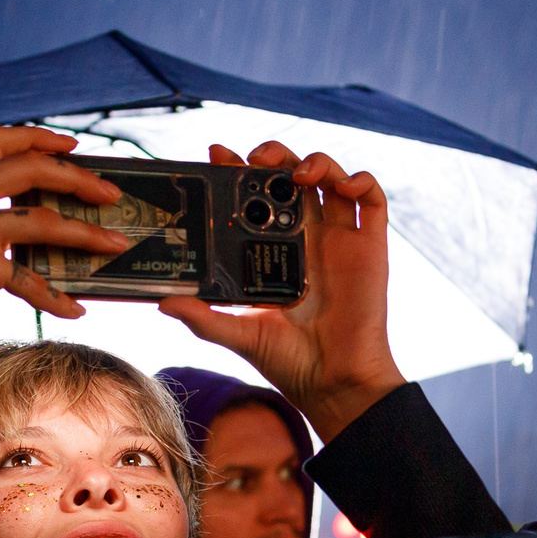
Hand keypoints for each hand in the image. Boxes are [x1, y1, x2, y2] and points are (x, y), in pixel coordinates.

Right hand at [0, 126, 128, 365]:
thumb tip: (40, 211)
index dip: (37, 137)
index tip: (72, 145)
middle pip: (27, 168)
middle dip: (77, 178)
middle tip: (110, 194)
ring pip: (41, 220)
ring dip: (86, 233)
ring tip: (117, 244)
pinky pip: (31, 277)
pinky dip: (56, 296)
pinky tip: (76, 309)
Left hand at [160, 142, 406, 442]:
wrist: (333, 383)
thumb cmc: (288, 361)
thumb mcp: (238, 335)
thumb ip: (205, 317)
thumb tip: (163, 302)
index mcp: (271, 248)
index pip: (254, 196)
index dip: (238, 170)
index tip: (218, 154)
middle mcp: (305, 236)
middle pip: (291, 176)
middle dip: (275, 155)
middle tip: (256, 157)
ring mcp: (339, 238)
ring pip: (331, 178)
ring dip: (317, 161)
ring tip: (299, 173)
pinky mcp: (370, 246)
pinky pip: (373, 200)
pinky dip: (361, 181)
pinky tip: (343, 186)